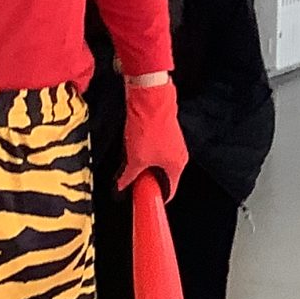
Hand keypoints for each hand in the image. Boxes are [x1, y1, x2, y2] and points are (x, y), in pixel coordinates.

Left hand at [118, 76, 187, 198]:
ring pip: (156, 162)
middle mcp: (178, 155)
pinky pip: (153, 150)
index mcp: (177, 166)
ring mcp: (171, 142)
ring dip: (142, 165)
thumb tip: (121, 186)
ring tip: (127, 165)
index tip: (142, 201)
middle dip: (145, 180)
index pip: (169, 191)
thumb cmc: (150, 126)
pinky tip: (129, 150)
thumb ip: (128, 176)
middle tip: (129, 183)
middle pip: (162, 177)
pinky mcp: (162, 131)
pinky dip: (142, 153)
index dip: (154, 198)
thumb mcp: (135, 159)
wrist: (149, 97)